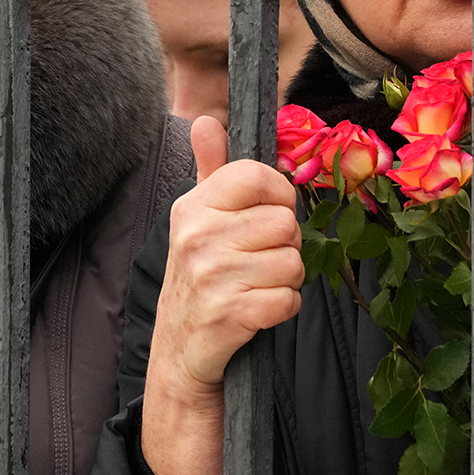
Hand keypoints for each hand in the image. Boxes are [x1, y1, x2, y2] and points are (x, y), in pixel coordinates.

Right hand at [141, 116, 303, 474]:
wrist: (181, 354)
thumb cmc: (201, 278)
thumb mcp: (197, 220)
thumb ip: (209, 168)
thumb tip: (204, 119)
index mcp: (192, 206)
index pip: (260, 176)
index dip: (277, 198)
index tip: (264, 218)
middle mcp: (196, 237)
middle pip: (285, 221)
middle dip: (284, 245)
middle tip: (257, 263)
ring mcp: (211, 278)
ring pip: (292, 261)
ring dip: (285, 280)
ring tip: (256, 288)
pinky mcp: (229, 316)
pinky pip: (288, 299)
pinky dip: (283, 309)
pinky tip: (259, 313)